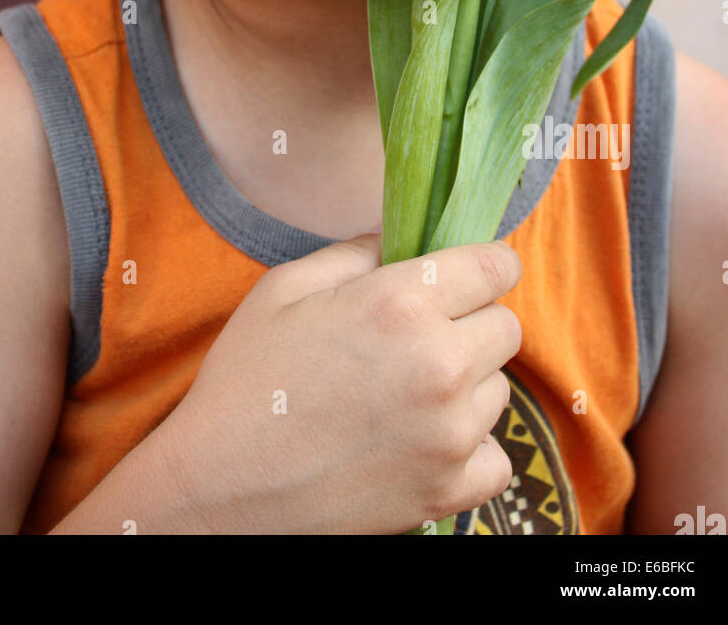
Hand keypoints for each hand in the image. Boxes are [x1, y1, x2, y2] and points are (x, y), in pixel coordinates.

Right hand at [156, 233, 521, 533]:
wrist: (220, 489)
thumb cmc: (246, 380)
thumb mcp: (286, 288)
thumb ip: (357, 252)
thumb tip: (401, 235)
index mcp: (401, 302)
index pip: (496, 266)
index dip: (485, 266)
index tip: (468, 277)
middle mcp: (439, 364)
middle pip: (507, 327)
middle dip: (473, 323)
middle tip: (422, 338)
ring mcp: (450, 434)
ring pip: (500, 390)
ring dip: (468, 387)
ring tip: (406, 394)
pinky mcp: (449, 491)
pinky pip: (495, 457)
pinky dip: (468, 450)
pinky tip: (421, 441)